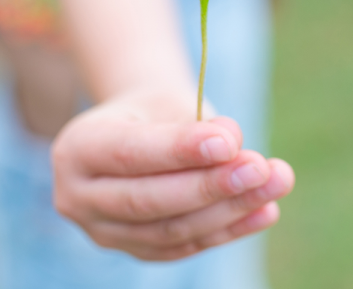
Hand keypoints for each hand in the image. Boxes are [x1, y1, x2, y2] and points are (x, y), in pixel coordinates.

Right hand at [51, 88, 294, 260]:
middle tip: (261, 168)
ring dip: (231, 210)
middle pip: (149, 200)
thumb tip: (232, 145)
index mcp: (76, 149)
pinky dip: (231, 229)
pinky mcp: (137, 252)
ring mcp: (104, 233)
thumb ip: (197, 123)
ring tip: (276, 183)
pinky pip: (188, 246)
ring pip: (172, 230)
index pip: (130, 154)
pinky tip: (267, 211)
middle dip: (211, 186)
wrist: (139, 134)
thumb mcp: (170, 101)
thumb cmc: (155, 112)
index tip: (229, 143)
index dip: (180, 151)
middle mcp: (78, 198)